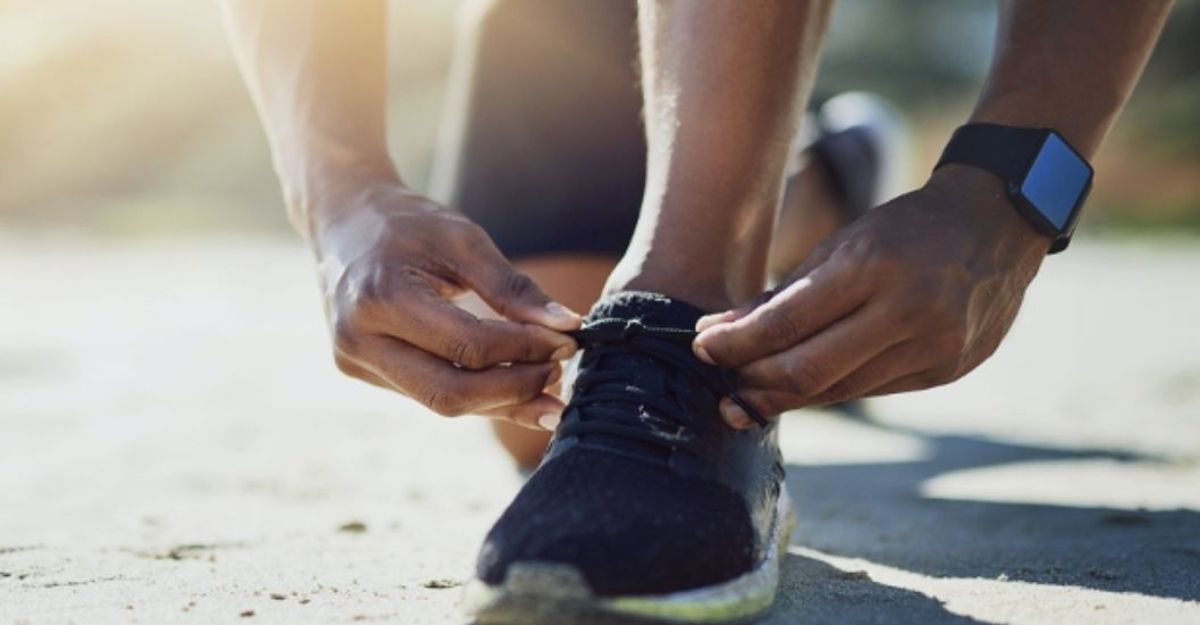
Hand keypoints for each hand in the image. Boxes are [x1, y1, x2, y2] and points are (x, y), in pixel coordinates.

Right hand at [310, 176, 579, 428]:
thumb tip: (568, 326)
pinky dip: (476, 395)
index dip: (524, 350)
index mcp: (381, 297)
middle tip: (559, 372)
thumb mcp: (463, 239)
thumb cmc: (407, 223)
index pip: (468, 345)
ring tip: (548, 385)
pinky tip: (515, 388)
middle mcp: (358, 339)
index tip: (566, 340)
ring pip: (441, 402)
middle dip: (514, 390)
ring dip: (500, 401)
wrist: (342, 219)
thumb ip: (513, 287)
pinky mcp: (363, 372)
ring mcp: (355, 362)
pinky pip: (429, 394)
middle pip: (451, 393)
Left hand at [693, 164, 1050, 427]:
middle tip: (720, 384)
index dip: (735, 344)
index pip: (785, 324)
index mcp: (871, 267)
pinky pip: (871, 390)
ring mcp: (934, 346)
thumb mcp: (842, 245)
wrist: (998, 223)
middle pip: (807, 372)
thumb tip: (715, 334)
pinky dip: (830, 389)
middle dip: (753, 383)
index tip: (700, 346)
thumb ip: (781, 296)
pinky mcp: (948, 370)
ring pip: (838, 390)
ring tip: (749, 392)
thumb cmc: (905, 229)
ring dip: (786, 395)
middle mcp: (907, 311)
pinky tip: (802, 386)